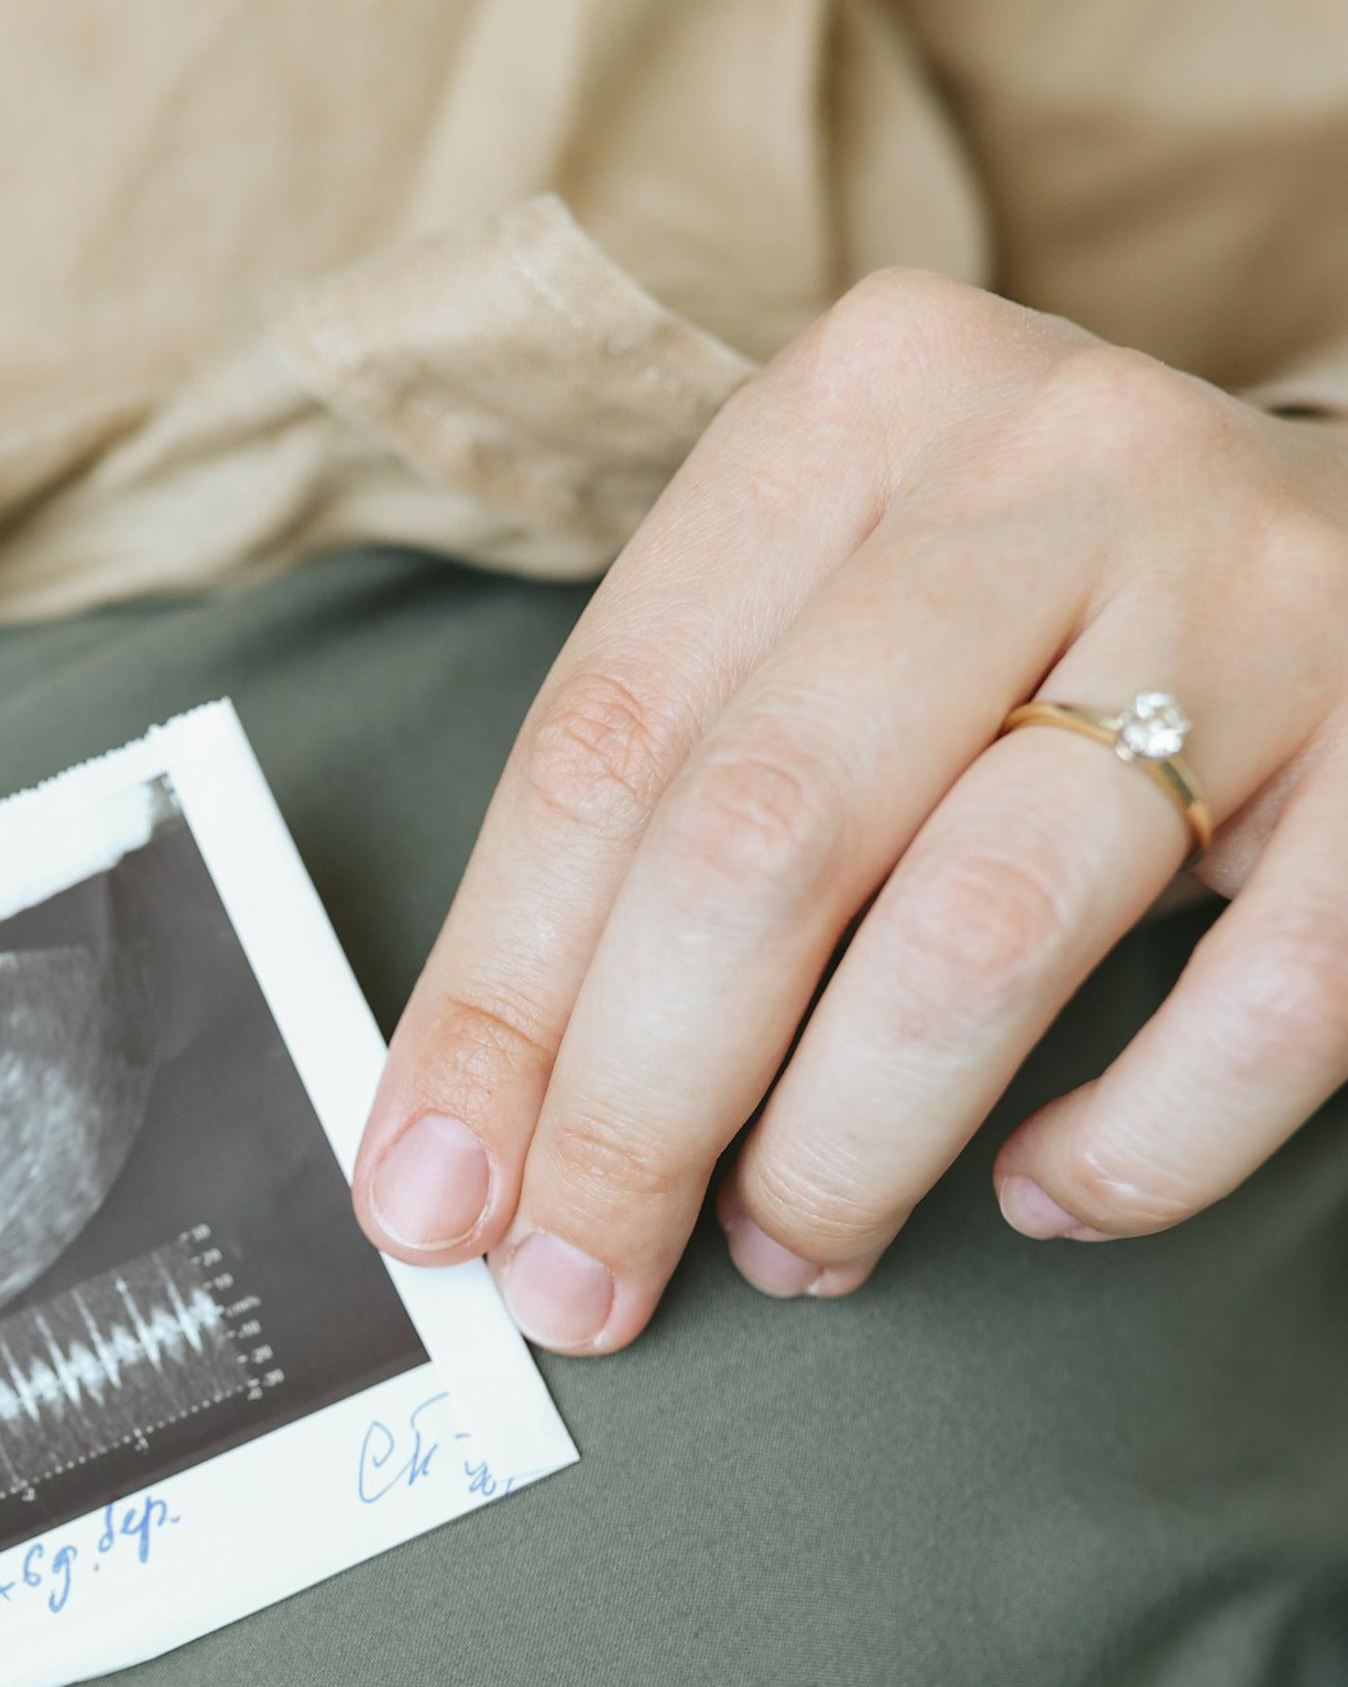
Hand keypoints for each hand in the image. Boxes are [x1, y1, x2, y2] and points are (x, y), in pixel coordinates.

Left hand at [352, 275, 1347, 1345]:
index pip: (608, 737)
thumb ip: (671, 812)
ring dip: (843, 1144)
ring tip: (787, 1248)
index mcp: (862, 407)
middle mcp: (1055, 462)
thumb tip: (477, 1131)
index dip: (495, 996)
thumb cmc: (1050, 619)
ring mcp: (1255, 594)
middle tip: (580, 1278)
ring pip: (977, 927)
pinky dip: (1127, 1148)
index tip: (428, 1197)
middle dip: (635, 1106)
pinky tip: (1043, 1191)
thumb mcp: (845, 620)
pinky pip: (1258, 1009)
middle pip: (761, 834)